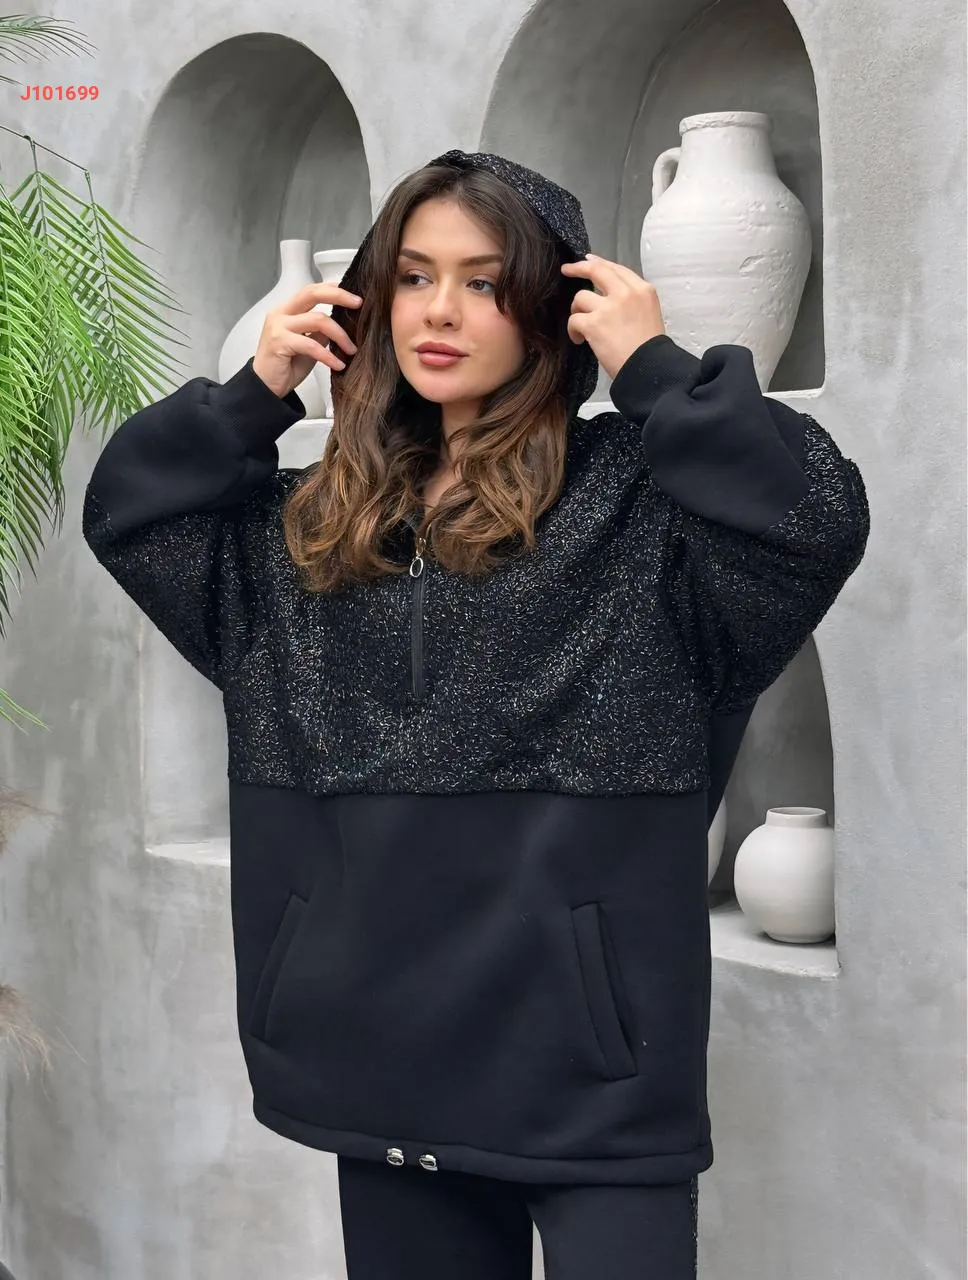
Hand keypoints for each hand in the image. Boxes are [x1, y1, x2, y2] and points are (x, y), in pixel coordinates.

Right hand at [251, 283, 362, 398]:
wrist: (265, 387)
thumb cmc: (285, 367)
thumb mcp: (308, 345)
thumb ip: (320, 332)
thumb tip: (342, 324)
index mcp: (287, 311)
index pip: (311, 291)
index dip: (333, 289)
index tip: (353, 295)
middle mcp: (281, 314)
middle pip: (312, 294)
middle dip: (339, 296)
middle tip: (358, 303)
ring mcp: (278, 326)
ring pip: (318, 320)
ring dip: (340, 335)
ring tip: (351, 350)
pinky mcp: (280, 342)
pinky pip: (311, 345)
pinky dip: (329, 355)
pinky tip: (338, 364)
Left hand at [560, 254, 665, 379]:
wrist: (649, 368)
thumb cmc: (649, 349)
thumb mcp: (649, 314)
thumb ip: (632, 301)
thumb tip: (608, 295)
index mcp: (643, 290)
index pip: (617, 269)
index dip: (600, 263)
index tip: (589, 261)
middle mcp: (626, 294)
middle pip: (597, 270)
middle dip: (578, 267)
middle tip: (567, 270)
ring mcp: (609, 308)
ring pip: (580, 297)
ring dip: (577, 311)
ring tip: (582, 327)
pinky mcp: (594, 324)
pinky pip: (574, 319)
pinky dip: (573, 330)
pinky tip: (579, 339)